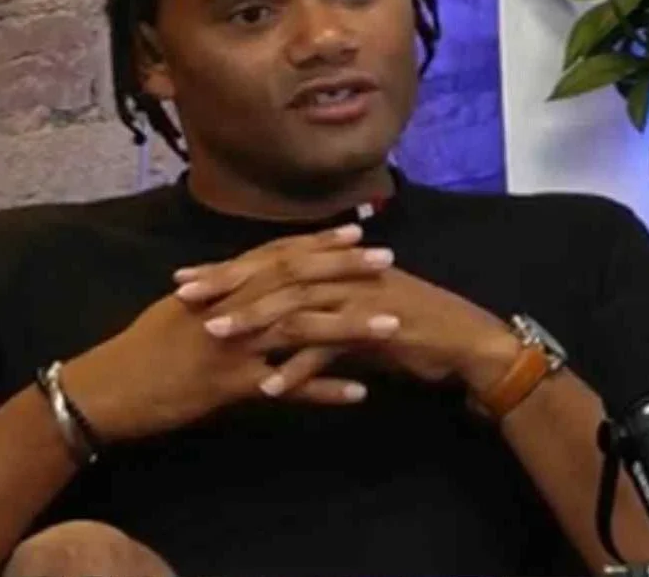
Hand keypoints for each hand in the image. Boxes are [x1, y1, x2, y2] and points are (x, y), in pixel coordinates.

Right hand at [56, 225, 397, 445]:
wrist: (104, 390)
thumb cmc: (138, 352)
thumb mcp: (179, 311)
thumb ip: (217, 294)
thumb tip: (243, 279)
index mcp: (218, 286)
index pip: (277, 254)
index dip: (317, 244)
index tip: (355, 234)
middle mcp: (228, 305)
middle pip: (296, 279)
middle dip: (345, 269)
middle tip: (388, 261)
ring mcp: (230, 343)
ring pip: (300, 326)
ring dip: (349, 324)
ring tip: (392, 324)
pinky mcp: (228, 384)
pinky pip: (285, 387)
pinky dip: (323, 388)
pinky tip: (359, 394)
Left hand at [174, 248, 520, 397]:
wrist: (465, 341)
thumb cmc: (407, 327)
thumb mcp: (352, 312)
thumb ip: (316, 310)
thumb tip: (275, 317)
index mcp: (333, 264)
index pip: (270, 259)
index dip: (226, 268)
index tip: (184, 278)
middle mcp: (342, 272)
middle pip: (274, 272)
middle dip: (227, 283)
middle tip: (183, 296)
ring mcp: (359, 297)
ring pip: (296, 303)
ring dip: (253, 321)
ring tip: (214, 336)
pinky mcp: (376, 327)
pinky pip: (330, 348)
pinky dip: (299, 369)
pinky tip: (269, 389)